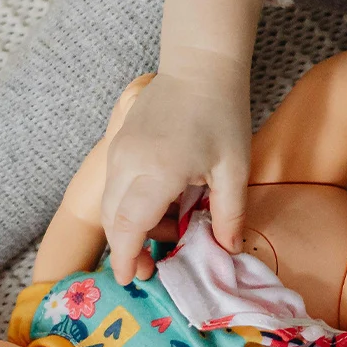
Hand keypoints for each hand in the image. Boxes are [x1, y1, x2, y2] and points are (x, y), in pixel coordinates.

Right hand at [101, 64, 250, 282]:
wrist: (200, 66)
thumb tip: (228, 252)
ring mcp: (119, 150)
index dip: (127, 258)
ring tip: (174, 229)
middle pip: (113, 220)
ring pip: (112, 203)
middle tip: (152, 269)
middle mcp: (127, 162)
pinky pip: (116, 185)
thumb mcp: (234, 170)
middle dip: (128, 249)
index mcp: (156, 171)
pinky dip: (132, 205)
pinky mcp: (119, 143)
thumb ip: (229, 215)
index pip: (129, 227)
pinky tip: (166, 206)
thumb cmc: (222, 115)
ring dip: (134, 226)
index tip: (131, 280)